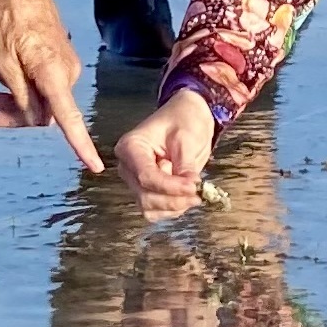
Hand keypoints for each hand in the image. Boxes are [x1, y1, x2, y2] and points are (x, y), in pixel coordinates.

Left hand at [0, 0, 103, 171]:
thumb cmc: (9, 17)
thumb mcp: (4, 60)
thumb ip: (20, 94)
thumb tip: (38, 120)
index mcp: (54, 73)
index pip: (69, 117)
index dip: (81, 145)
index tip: (95, 166)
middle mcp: (66, 71)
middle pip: (48, 111)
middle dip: (18, 114)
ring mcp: (64, 64)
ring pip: (42, 96)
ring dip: (15, 99)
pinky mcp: (59, 57)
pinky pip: (43, 82)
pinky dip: (22, 84)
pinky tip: (0, 76)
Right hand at [114, 90, 216, 219]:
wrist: (187, 116)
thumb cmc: (183, 119)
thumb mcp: (186, 138)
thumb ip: (185, 165)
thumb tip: (190, 188)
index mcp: (131, 146)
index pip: (146, 176)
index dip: (171, 187)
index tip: (194, 187)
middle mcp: (128, 166)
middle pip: (145, 195)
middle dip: (174, 199)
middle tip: (198, 193)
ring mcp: (135, 180)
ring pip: (149, 208)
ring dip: (174, 207)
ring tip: (195, 195)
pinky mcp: (146, 189)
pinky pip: (155, 210)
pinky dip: (172, 209)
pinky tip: (187, 198)